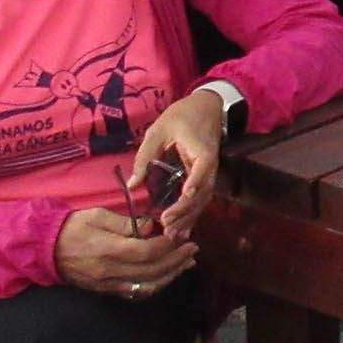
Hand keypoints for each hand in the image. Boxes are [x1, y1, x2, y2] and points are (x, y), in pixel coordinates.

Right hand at [55, 206, 194, 297]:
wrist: (45, 249)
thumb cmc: (71, 227)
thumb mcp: (97, 215)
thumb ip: (125, 222)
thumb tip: (150, 226)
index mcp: (109, 250)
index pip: (147, 252)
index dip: (168, 246)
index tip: (182, 237)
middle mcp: (111, 271)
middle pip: (152, 271)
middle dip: (176, 261)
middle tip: (193, 250)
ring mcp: (108, 284)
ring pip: (147, 285)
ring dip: (170, 275)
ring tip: (186, 263)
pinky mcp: (106, 290)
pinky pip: (136, 292)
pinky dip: (154, 286)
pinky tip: (166, 276)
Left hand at [130, 89, 225, 240]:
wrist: (206, 107)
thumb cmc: (182, 116)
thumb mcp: (159, 131)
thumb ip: (145, 157)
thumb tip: (132, 184)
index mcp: (202, 152)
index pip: (201, 170)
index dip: (194, 184)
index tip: (184, 196)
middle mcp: (210, 167)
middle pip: (202, 193)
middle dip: (185, 210)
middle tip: (166, 224)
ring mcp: (209, 174)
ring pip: (202, 201)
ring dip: (188, 218)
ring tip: (171, 235)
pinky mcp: (205, 179)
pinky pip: (200, 200)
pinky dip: (192, 216)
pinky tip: (183, 231)